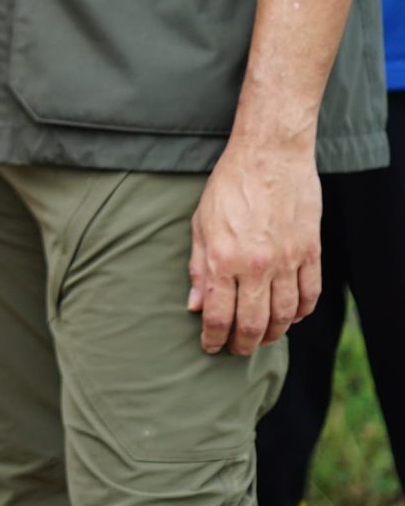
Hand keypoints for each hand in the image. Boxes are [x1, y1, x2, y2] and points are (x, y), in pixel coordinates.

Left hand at [189, 133, 322, 355]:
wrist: (270, 156)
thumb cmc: (228, 185)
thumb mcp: (201, 223)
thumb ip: (199, 267)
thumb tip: (194, 305)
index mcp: (224, 258)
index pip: (219, 314)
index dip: (214, 337)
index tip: (210, 347)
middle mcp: (257, 265)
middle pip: (254, 323)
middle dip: (243, 343)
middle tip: (236, 349)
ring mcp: (288, 261)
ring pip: (286, 315)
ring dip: (274, 333)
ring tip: (262, 337)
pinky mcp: (311, 252)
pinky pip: (310, 295)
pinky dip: (302, 312)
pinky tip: (292, 317)